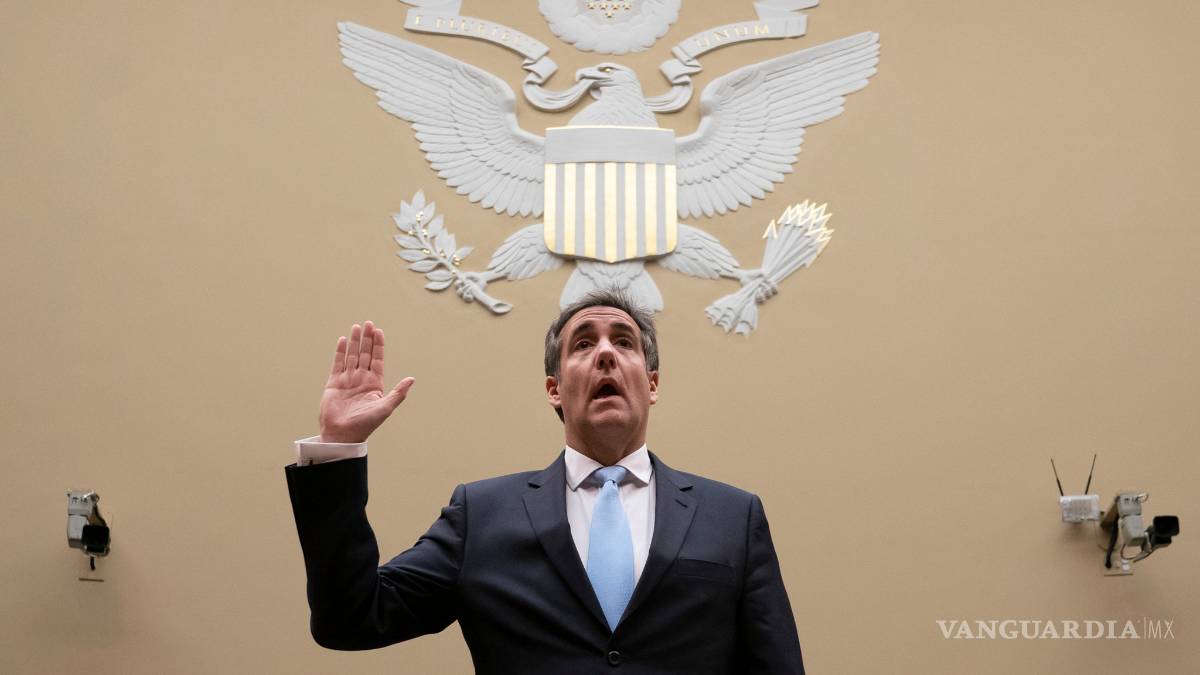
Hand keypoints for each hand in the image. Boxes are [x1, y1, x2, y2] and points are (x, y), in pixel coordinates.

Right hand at [318, 321, 414, 443]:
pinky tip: (344, 340)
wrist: (342, 434)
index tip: (379, 331)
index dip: (378, 345)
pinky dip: (340, 352)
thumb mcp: (385, 408)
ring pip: (352, 356)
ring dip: (355, 342)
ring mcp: (347, 380)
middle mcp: (361, 379)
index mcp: (374, 384)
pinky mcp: (334, 383)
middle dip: (367, 339)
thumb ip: (398, 393)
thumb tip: (412, 379)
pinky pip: (338, 363)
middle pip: (365, 354)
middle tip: (369, 323)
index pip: (377, 359)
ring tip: (357, 327)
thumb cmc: (365, 424)